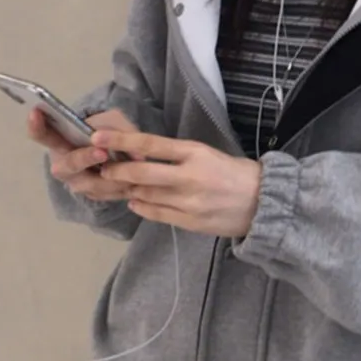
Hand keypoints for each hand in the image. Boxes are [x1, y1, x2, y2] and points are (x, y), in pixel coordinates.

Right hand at [26, 96, 132, 186]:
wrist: (114, 153)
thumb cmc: (105, 130)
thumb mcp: (112, 120)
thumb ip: (120, 130)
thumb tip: (135, 153)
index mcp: (59, 142)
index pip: (42, 135)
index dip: (36, 126)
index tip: (36, 112)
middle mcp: (63, 166)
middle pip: (68, 165)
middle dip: (85, 158)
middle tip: (102, 152)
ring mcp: (77, 184)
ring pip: (92, 185)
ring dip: (112, 177)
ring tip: (133, 168)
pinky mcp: (93, 198)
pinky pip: (107, 196)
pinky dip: (122, 188)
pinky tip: (136, 181)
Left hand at [86, 123, 262, 238]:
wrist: (262, 202)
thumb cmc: (233, 172)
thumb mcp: (207, 153)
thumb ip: (177, 156)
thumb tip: (142, 154)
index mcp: (194, 152)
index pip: (151, 143)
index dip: (121, 140)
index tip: (98, 137)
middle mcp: (189, 176)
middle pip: (142, 172)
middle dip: (117, 170)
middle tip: (104, 168)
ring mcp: (189, 202)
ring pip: (146, 194)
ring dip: (129, 189)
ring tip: (119, 184)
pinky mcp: (190, 222)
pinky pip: (157, 214)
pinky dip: (142, 206)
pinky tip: (135, 200)